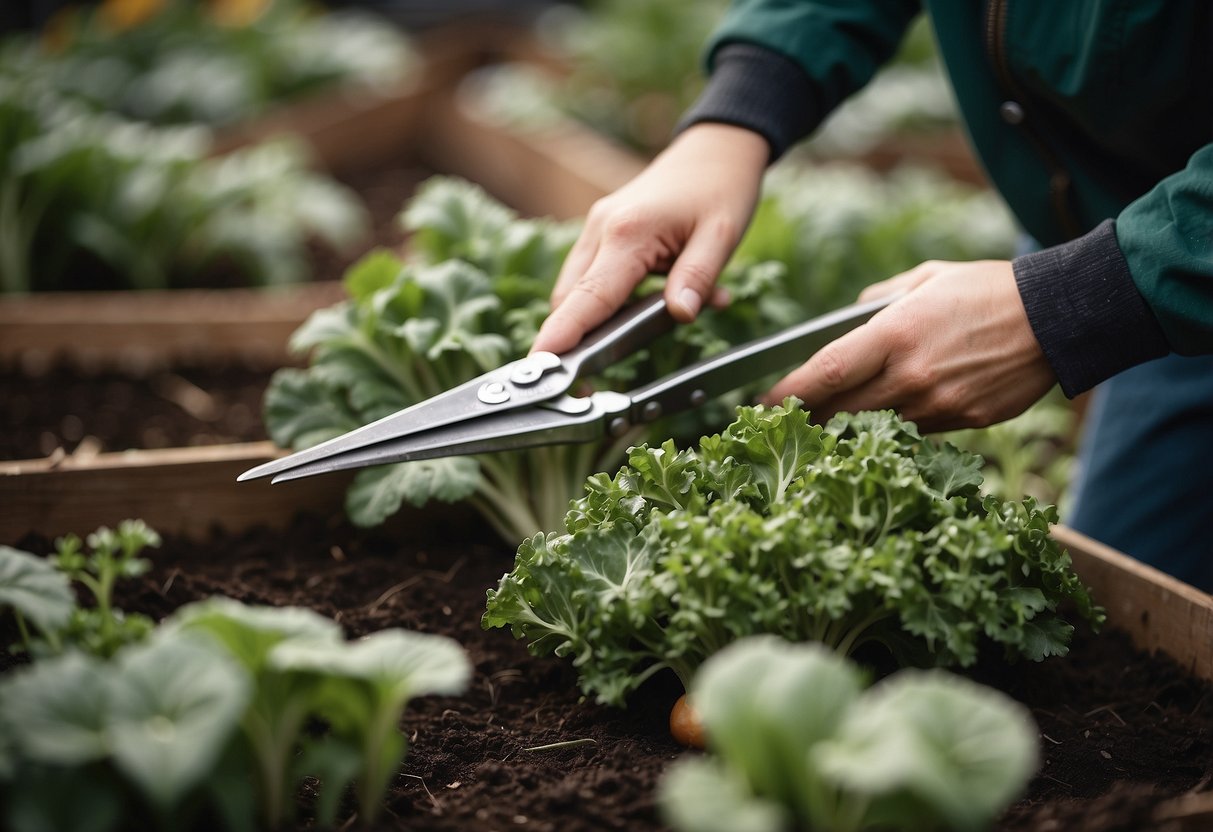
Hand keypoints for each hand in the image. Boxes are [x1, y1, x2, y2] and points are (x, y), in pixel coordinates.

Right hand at [531, 123, 768, 354]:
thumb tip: (681, 316)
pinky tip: (653, 300)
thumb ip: (698, 278)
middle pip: (571, 300)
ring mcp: (596, 229)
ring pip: (576, 290)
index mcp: (628, 233)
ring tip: (648, 325)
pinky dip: (610, 300)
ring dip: (597, 319)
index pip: (588, 296)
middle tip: (594, 375)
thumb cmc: (721, 187)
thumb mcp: (722, 235)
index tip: (541, 364)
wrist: (714, 149)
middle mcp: (601, 230)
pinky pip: (592, 276)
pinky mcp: (601, 232)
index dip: (563, 335)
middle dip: (576, 338)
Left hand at [762, 260, 1057, 431]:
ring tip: (832, 424)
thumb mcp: (927, 278)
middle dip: (811, 420)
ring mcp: (939, 404)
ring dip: (851, 429)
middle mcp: (912, 375)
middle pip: (842, 411)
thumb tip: (851, 317)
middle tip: (788, 423)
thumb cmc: (989, 289)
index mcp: (896, 334)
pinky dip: (896, 427)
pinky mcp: (964, 422)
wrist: (1061, 317)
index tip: (762, 405)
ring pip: (877, 428)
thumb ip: (880, 300)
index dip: (789, 394)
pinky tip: (890, 418)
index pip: (827, 373)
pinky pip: (916, 432)